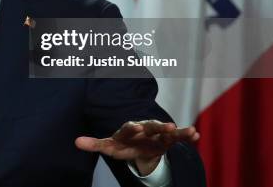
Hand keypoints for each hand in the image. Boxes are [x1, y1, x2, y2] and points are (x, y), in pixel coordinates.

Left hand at [75, 120, 199, 175]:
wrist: (137, 143)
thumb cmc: (122, 144)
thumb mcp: (108, 146)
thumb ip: (94, 144)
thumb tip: (76, 142)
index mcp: (128, 130)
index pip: (128, 127)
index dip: (131, 127)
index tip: (136, 126)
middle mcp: (144, 129)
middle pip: (150, 126)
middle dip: (157, 126)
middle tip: (167, 125)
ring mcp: (156, 134)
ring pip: (166, 131)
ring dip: (176, 131)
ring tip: (188, 130)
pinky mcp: (167, 140)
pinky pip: (177, 138)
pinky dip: (186, 135)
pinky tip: (196, 135)